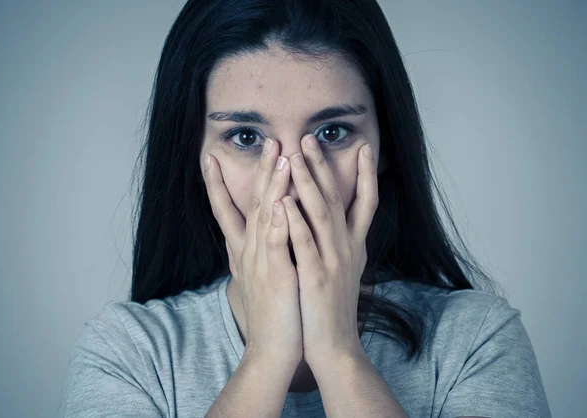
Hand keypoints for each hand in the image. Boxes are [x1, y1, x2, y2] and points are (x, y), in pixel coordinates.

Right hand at [202, 138, 302, 366]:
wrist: (273, 349)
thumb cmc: (273, 310)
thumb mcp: (262, 274)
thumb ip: (260, 248)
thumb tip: (262, 226)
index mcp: (245, 250)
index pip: (227, 210)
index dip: (218, 184)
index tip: (210, 158)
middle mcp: (248, 251)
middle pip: (251, 204)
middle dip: (258, 171)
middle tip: (266, 141)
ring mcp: (260, 262)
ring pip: (264, 216)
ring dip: (271, 186)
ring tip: (279, 157)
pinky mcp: (275, 276)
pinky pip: (276, 245)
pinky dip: (278, 223)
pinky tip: (282, 203)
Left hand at [279, 134, 377, 365]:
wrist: (334, 344)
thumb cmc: (334, 305)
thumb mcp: (346, 269)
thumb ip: (344, 242)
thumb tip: (342, 219)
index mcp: (356, 245)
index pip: (367, 202)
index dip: (368, 174)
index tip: (364, 147)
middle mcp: (349, 248)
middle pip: (339, 198)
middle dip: (324, 166)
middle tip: (309, 138)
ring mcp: (333, 261)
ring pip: (322, 214)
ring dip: (308, 183)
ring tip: (293, 156)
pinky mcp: (316, 277)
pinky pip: (305, 243)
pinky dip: (294, 221)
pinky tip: (283, 200)